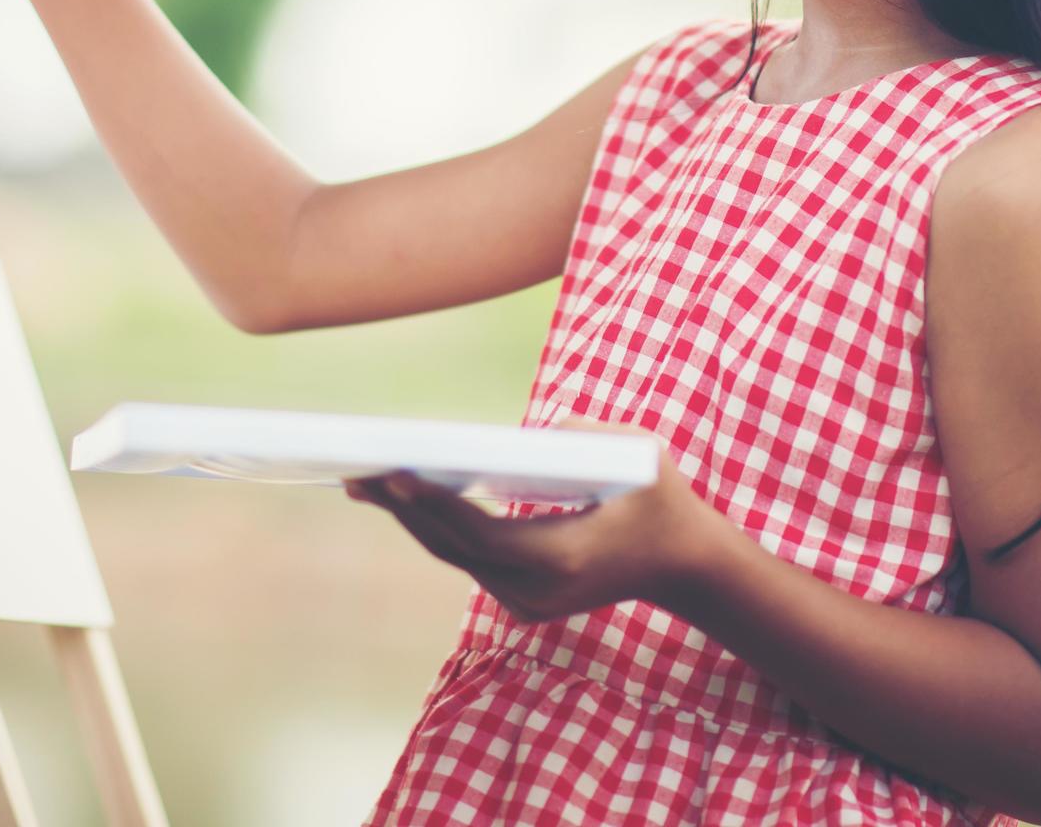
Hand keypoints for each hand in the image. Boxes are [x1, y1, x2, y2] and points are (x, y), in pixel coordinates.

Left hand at [342, 422, 729, 623]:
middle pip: (454, 548)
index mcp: (562, 559)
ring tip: (365, 483)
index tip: (395, 473)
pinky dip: (438, 530)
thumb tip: (528, 436)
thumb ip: (584, 436)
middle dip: (405, 509)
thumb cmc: (661, 498)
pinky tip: (405, 501)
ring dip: (413, 520)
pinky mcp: (521, 602)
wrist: (682, 564)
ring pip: (455, 557)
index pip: (481, 533)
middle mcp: (536, 593)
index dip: (434, 504)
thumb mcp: (640, 452)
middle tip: (358, 472)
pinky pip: (470, 561)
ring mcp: (527, 604)